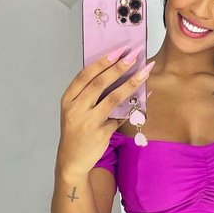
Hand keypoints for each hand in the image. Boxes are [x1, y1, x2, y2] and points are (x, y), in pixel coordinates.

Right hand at [56, 47, 153, 175]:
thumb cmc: (76, 132)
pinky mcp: (102, 133)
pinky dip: (134, 107)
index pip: (85, 75)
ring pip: (113, 98)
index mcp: (68, 99)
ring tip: (145, 72)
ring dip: (131, 84)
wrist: (72, 160)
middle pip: (100, 83)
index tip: (117, 51)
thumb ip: (89, 96)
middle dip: (119, 67)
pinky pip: (121, 117)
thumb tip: (116, 75)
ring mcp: (89, 121)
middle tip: (134, 56)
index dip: (102, 62)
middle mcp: (76, 108)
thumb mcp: (76, 111)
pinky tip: (145, 98)